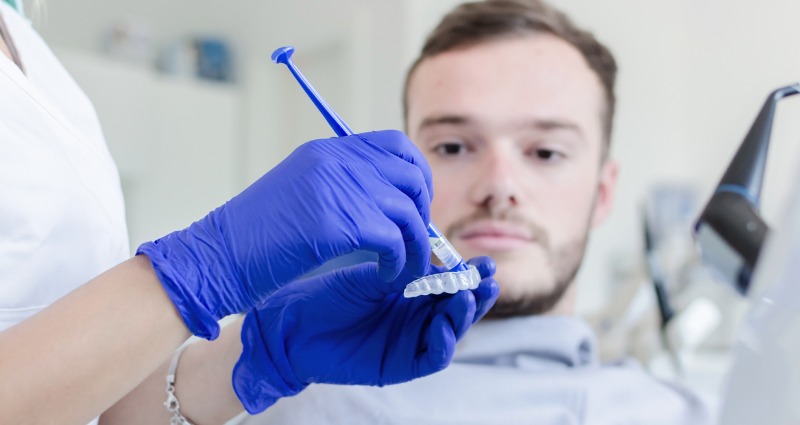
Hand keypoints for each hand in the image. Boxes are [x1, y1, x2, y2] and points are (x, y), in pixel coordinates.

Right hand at [136, 130, 432, 338]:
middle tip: (416, 242)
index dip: (418, 174)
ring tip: (405, 270)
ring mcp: (335, 187)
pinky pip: (393, 240)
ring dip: (415, 247)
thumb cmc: (257, 237)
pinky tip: (387, 276)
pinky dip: (398, 263)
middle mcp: (335, 161)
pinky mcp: (335, 222)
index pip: (396, 145)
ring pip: (407, 211)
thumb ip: (342, 186)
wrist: (217, 256)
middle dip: (423, 213)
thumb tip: (394, 202)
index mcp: (327, 150)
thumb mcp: (302, 194)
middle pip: (411, 175)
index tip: (418, 205)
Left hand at [231, 257, 499, 413]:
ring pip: (450, 332)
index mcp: (410, 292)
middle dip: (474, 294)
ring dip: (463, 316)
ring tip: (468, 297)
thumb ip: (404, 272)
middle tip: (486, 280)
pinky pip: (431, 357)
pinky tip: (444, 328)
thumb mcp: (369, 277)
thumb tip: (440, 262)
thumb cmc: (327, 296)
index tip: (482, 263)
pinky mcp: (400, 365)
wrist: (293, 325)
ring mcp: (409, 341)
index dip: (467, 275)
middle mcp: (415, 316)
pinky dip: (443, 343)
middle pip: (456, 308)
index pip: (448, 284)